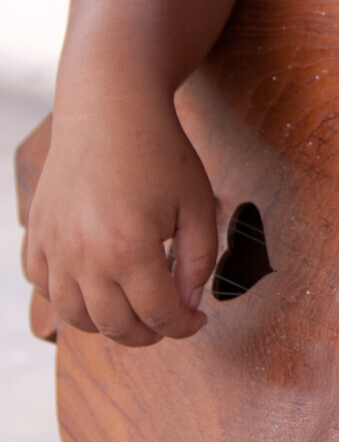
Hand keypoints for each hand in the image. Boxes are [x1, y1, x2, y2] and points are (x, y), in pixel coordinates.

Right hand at [24, 97, 218, 347]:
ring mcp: (54, 246)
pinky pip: (43, 285)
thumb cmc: (159, 152)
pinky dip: (66, 297)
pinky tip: (94, 284)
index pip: (159, 315)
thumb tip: (188, 303)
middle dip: (148, 334)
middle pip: (115, 326)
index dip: (184, 326)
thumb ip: (199, 262)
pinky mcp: (37, 233)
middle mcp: (84, 255)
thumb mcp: (198, 205)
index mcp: (129, 249)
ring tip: (133, 310)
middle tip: (167, 320)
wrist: (109, 108)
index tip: (197, 319)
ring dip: (106, 324)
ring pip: (74, 316)